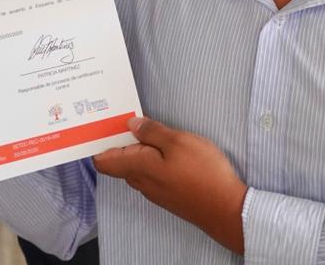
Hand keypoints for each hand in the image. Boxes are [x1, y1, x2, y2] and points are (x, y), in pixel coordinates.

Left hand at [94, 116, 246, 253]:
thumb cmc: (201, 171)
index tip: (102, 123)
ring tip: (144, 128)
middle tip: (124, 116)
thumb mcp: (177, 141)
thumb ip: (152, 132)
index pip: (103, 161)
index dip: (99, 142)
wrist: (225, 208)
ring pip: (135, 168)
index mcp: (138, 167)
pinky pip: (149, 175)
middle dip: (118, 141)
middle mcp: (141, 182)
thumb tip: (131, 124)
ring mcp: (155, 191)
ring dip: (135, 150)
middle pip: (119, 163)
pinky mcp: (168, 195)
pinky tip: (162, 148)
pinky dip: (149, 159)